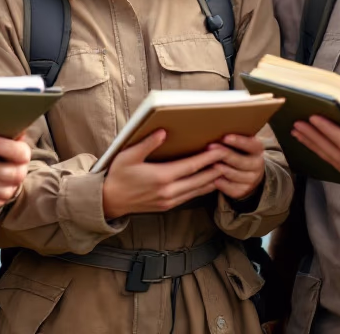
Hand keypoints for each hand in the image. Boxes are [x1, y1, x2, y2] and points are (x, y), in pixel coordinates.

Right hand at [101, 130, 230, 219]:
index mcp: (161, 177)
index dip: (207, 158)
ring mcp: (168, 200)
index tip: (219, 149)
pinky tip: (208, 183)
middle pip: (200, 180)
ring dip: (212, 180)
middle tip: (229, 158)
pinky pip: (190, 197)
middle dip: (216, 169)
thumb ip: (147, 144)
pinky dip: (202, 189)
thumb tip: (163, 132)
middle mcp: (168, 191)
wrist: (109, 201)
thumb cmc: (117, 175)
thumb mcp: (128, 156)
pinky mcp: (167, 206)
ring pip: (197, 191)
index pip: (191, 166)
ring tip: (225, 169)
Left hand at [208, 134, 266, 200]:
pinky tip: (210, 177)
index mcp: (257, 149)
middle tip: (209, 147)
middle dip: (224, 154)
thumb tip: (215, 129)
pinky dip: (219, 182)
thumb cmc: (237, 151)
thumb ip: (232, 137)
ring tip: (208, 162)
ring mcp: (252, 179)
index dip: (238, 141)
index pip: (251, 145)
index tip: (225, 137)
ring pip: (233, 175)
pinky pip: (229, 187)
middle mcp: (258, 165)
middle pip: (240, 161)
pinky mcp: (243, 190)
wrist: (248, 172)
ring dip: (219, 169)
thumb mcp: (240, 142)